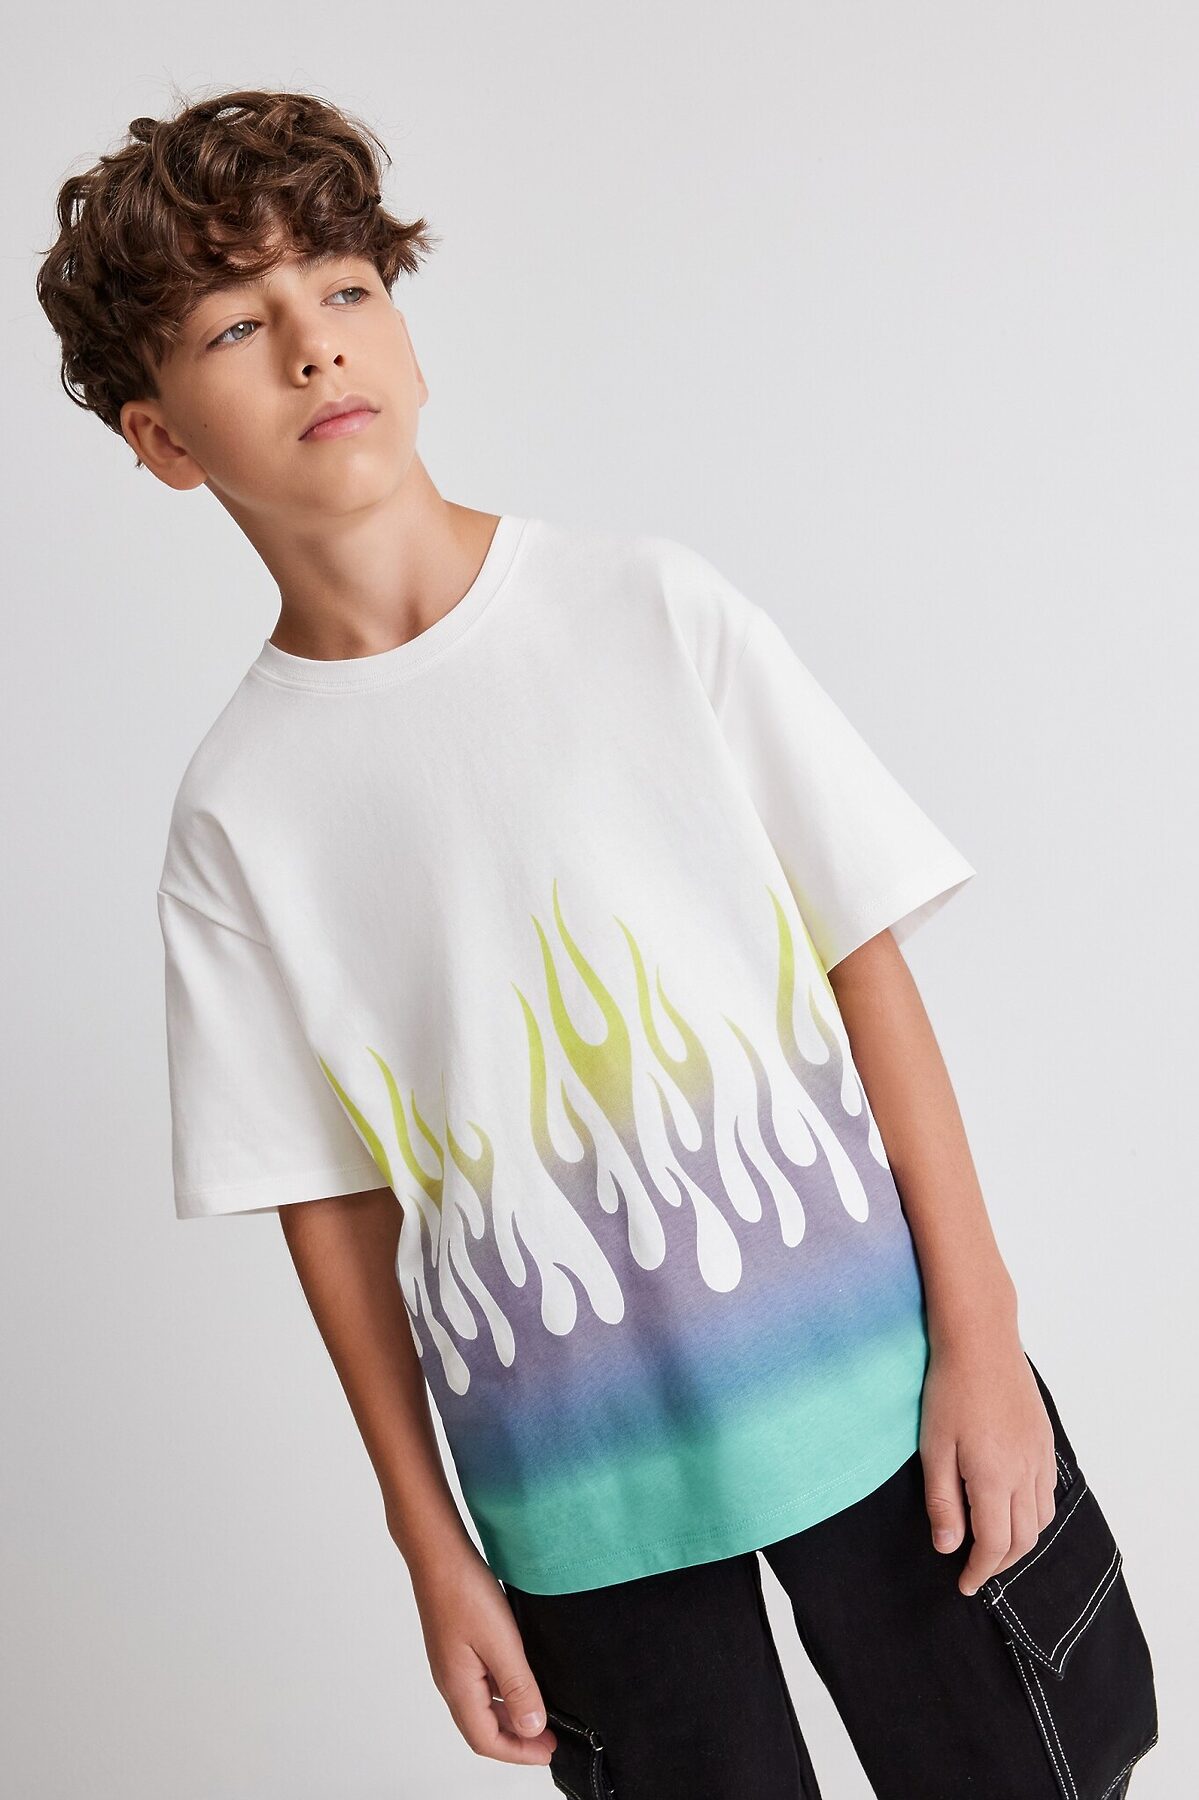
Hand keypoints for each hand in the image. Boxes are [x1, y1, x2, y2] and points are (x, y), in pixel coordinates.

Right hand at [409, 1540, 558, 1765]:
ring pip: (481, 1705)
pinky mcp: (456, 1645)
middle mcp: (451, 1681)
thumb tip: (532, 1729)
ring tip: (540, 1713)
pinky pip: (480, 1683)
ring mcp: (452, 1663)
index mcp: (459, 1688)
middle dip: (516, 1739)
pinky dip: (502, 1692)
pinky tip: (520, 1678)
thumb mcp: (502, 1643)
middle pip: (482, 1728)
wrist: (438, 1553)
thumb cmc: (464, 1592)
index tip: (548, 1751)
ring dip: (509, 1716)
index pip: (486, 1741)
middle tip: (550, 1739)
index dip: (518, 1753)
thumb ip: (518, 1688)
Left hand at [919, 1336, 1057, 1596]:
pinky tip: (1014, 1508)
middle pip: (1023, 1540)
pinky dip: (1034, 1513)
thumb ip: (942, 1501)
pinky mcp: (1044, 1440)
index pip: (994, 1545)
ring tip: (993, 1545)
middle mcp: (1025, 1473)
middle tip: (975, 1570)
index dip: (979, 1571)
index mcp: (994, 1478)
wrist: (980, 1340)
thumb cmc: (949, 1389)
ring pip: (1041, 1519)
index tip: (963, 1584)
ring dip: (1020, 1541)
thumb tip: (949, 1548)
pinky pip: (1048, 1492)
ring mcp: (1039, 1456)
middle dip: (999, 1563)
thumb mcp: (933, 1447)